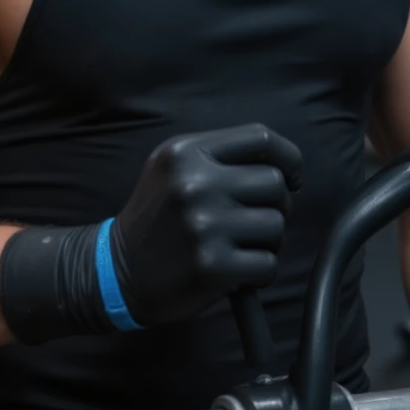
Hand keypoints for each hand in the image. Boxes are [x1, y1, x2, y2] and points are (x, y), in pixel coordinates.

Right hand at [110, 123, 302, 326]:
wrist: (118, 272)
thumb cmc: (157, 218)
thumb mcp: (173, 169)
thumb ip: (220, 156)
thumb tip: (284, 167)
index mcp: (185, 151)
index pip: (260, 137)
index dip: (288, 157)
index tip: (291, 177)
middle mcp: (194, 183)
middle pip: (275, 183)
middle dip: (277, 205)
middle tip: (255, 221)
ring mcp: (203, 225)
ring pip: (276, 225)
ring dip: (268, 241)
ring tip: (240, 245)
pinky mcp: (211, 265)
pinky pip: (268, 264)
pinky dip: (260, 272)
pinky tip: (236, 271)